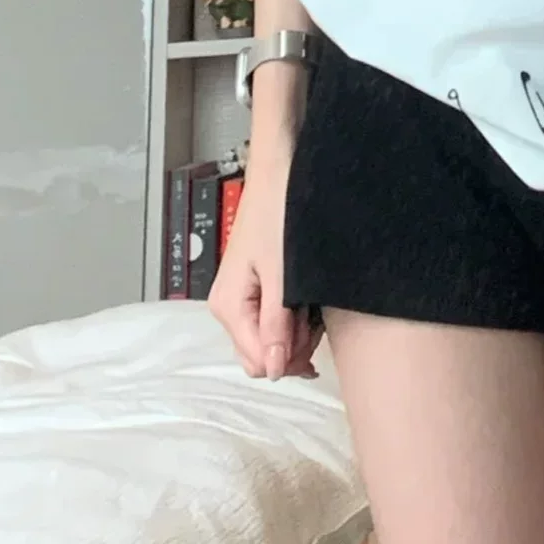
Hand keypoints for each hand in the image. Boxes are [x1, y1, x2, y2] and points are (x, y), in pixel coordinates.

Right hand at [208, 150, 321, 381]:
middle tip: (315, 318)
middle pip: (261, 355)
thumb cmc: (277, 213)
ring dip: (297, 332)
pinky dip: (294, 317)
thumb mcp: (281, 274)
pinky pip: (273, 320)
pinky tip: (309, 300)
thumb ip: (276, 324)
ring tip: (314, 303)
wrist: (278, 173)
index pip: (258, 362)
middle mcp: (228, 306)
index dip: (290, 358)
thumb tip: (275, 370)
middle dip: (293, 347)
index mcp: (228, 306)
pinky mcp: (254, 287)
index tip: (313, 336)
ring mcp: (241, 298)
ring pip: (270, 339)